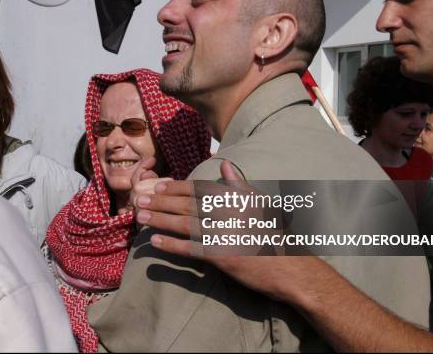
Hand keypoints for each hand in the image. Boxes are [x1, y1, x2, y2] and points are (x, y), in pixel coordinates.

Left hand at [135, 159, 314, 303]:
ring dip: (160, 219)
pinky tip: (155, 241)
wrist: (292, 269)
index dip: (177, 187)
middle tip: (140, 199)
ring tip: (141, 216)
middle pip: (188, 204)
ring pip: (185, 224)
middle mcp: (229, 213)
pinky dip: (171, 244)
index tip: (159, 186)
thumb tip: (224, 164)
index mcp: (236, 199)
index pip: (200, 189)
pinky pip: (190, 248)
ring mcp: (224, 234)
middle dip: (161, 201)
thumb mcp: (260, 204)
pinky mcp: (222, 256)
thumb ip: (239, 185)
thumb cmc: (276, 236)